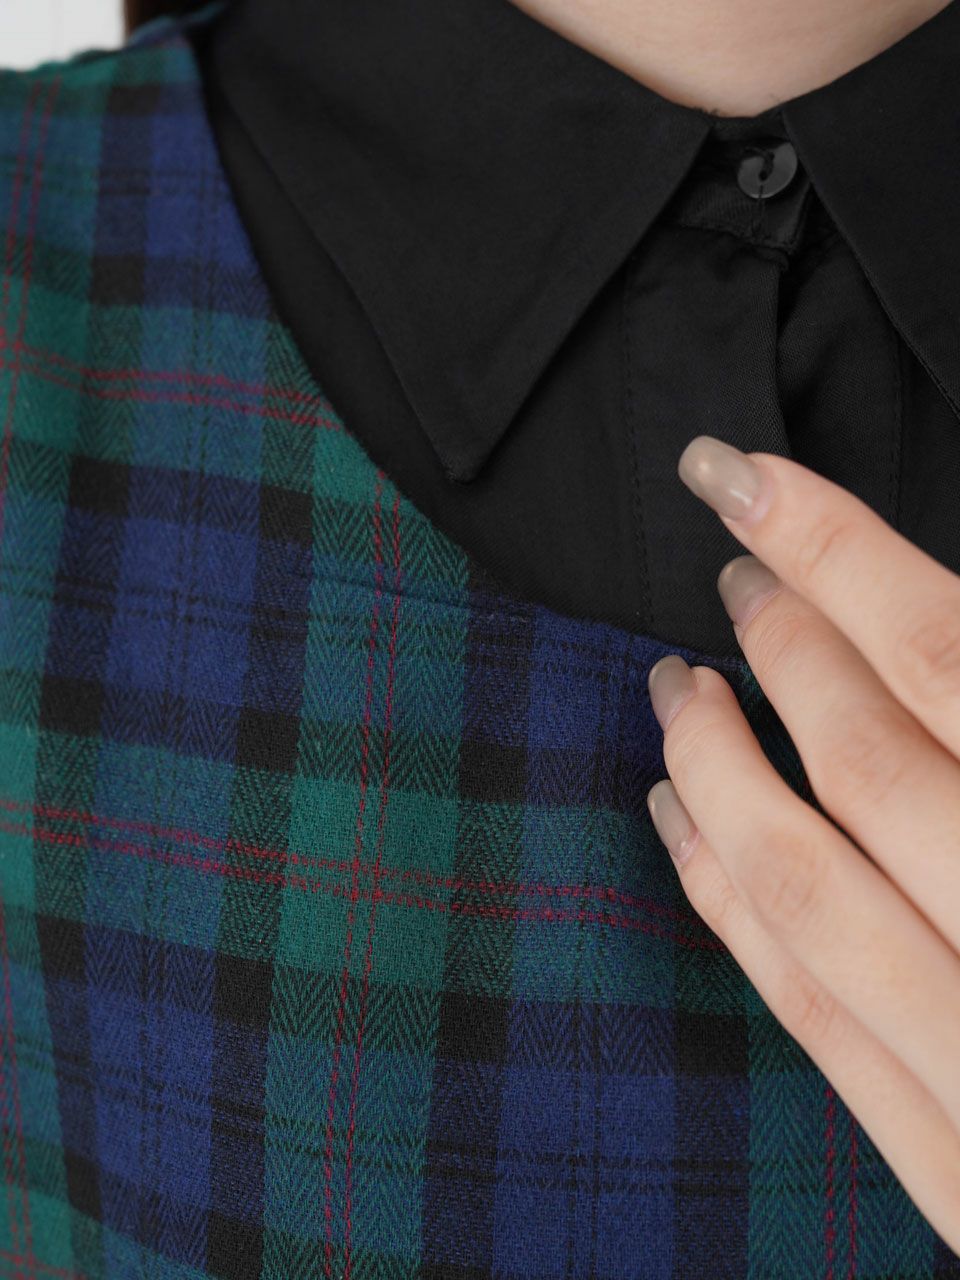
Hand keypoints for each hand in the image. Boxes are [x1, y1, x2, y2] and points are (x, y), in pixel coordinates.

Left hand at [645, 435, 959, 1253]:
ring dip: (720, 767)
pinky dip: (726, 903)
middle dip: (786, 648)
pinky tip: (682, 822)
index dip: (836, 550)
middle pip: (874, 759)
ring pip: (810, 888)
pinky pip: (809, 1013)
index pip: (957, 658)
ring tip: (675, 688)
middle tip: (734, 576)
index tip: (740, 475)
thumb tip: (930, 626)